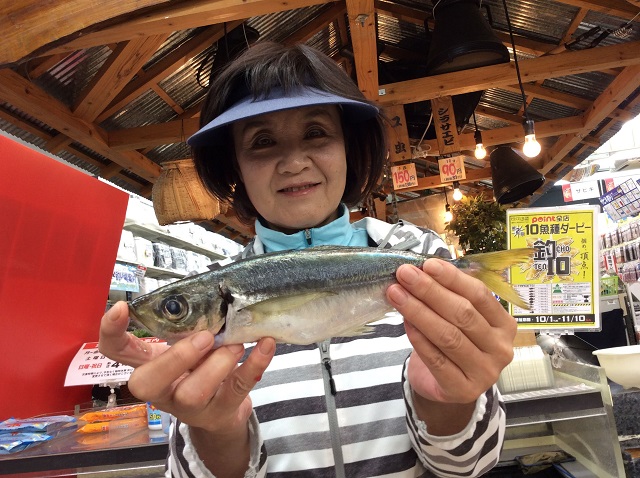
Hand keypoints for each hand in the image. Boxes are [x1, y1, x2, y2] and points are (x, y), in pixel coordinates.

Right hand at [98, 301, 275, 434]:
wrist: (223, 412)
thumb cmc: (202, 367)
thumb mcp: (189, 345)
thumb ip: (189, 324)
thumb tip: (210, 291)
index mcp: (150, 364)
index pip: (116, 351)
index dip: (111, 332)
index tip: (122, 307)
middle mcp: (163, 388)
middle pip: (147, 383)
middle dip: (175, 357)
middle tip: (205, 336)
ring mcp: (190, 406)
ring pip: (193, 392)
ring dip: (218, 363)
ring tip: (237, 344)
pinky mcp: (221, 411)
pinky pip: (236, 390)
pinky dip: (255, 364)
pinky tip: (266, 345)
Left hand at [386, 258, 515, 404]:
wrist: (446, 387)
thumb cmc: (453, 344)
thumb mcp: (458, 319)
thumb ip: (449, 296)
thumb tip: (423, 269)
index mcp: (504, 324)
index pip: (480, 295)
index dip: (452, 278)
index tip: (427, 264)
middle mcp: (500, 348)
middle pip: (463, 314)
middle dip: (430, 291)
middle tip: (405, 275)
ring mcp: (485, 372)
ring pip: (448, 336)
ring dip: (419, 311)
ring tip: (396, 293)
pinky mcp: (463, 389)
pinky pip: (436, 359)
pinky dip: (418, 338)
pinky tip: (404, 321)